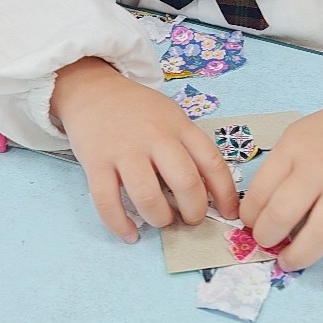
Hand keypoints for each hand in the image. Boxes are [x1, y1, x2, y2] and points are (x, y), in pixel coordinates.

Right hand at [50, 57, 238, 242]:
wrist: (92, 90)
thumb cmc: (137, 110)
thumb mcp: (171, 116)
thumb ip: (188, 146)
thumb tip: (208, 190)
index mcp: (178, 125)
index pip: (212, 162)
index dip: (225, 193)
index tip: (229, 213)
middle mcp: (154, 136)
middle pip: (185, 182)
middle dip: (193, 211)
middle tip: (190, 218)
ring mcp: (123, 150)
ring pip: (148, 197)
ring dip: (159, 218)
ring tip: (161, 219)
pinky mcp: (96, 162)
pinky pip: (108, 202)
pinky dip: (120, 225)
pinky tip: (130, 233)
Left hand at [239, 97, 322, 292]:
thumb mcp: (296, 137)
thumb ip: (278, 170)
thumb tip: (257, 213)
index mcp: (295, 149)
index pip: (260, 190)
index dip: (249, 214)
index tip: (251, 222)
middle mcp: (320, 169)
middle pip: (283, 212)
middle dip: (266, 236)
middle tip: (266, 241)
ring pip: (321, 231)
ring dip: (298, 255)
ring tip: (287, 261)